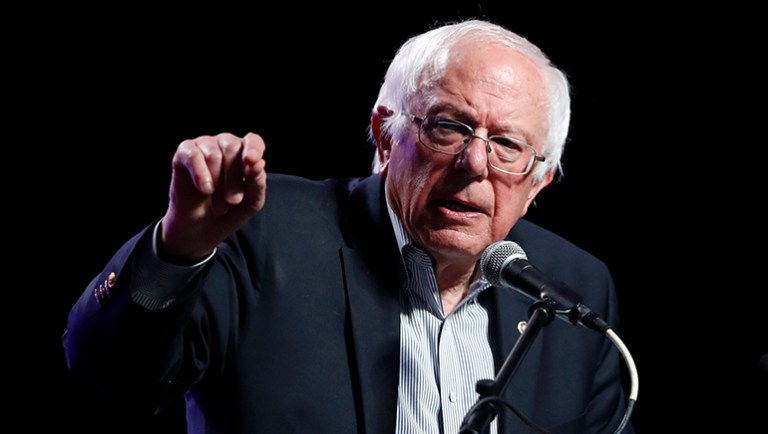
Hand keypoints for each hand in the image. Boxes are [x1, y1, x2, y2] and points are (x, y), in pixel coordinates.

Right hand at [160, 132, 266, 261]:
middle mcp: (225, 144)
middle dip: (234, 178)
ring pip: (213, 154)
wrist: (201, 229)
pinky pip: (192, 155)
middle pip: (232, 148)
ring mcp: (204, 146)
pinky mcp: (184, 153)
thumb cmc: (229, 212)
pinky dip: (200, 174)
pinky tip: (205, 190)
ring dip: (217, 182)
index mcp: (245, 153)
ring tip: (219, 205)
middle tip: (233, 201)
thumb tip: (259, 163)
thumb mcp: (251, 203)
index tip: (252, 162)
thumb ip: (257, 183)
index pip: (253, 141)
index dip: (254, 149)